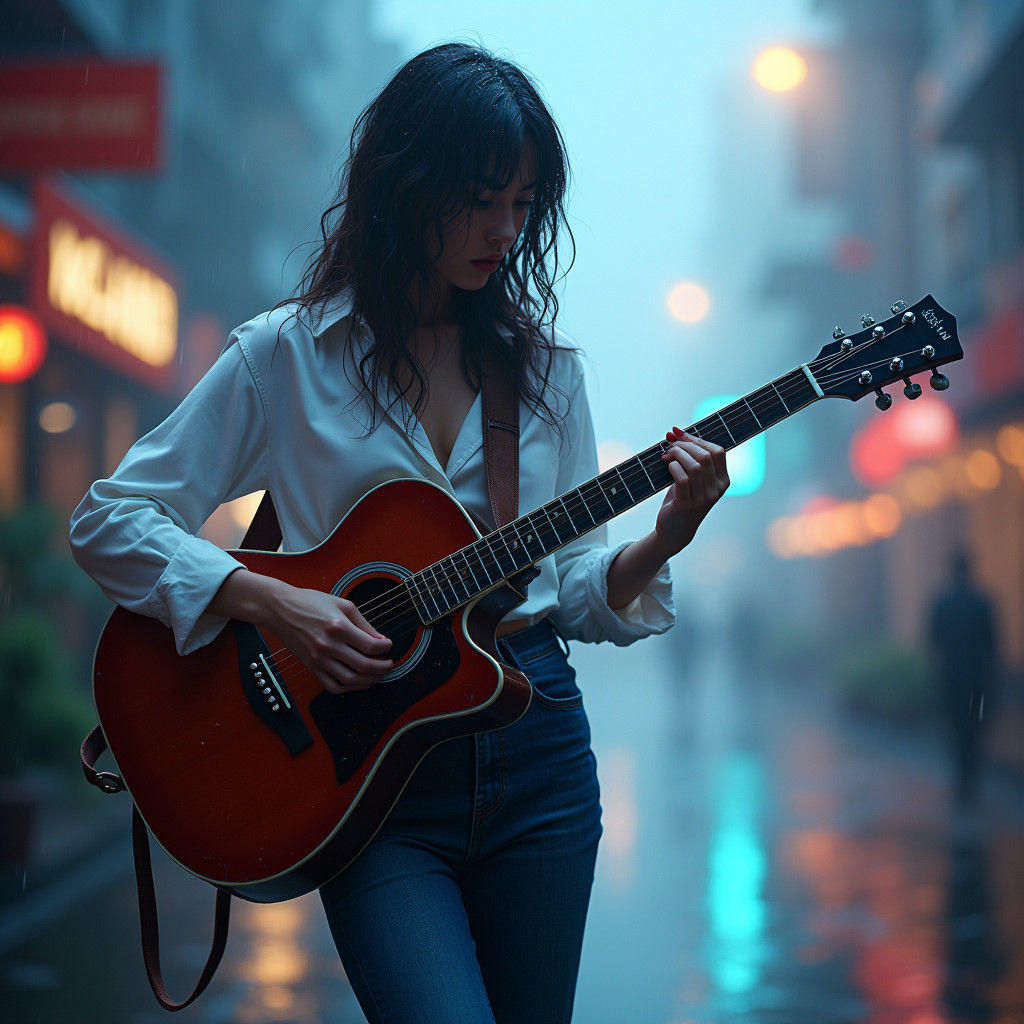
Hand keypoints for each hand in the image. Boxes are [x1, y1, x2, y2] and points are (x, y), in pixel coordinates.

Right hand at [265, 585, 392, 694]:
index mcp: (338, 626)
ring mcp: (318, 659)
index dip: (385, 648)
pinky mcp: (311, 667)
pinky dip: (349, 688)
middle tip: (389, 664)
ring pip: (350, 680)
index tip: (389, 645)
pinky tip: (358, 681)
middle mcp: (328, 645)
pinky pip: (332, 686)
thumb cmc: (310, 603)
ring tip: (378, 674)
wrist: (280, 609)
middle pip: (364, 665)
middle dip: (382, 667)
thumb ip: (363, 623)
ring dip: (369, 680)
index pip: (370, 646)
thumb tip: (380, 640)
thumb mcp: (342, 605)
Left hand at [655, 427, 729, 554]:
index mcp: (722, 481)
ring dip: (677, 455)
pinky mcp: (686, 505)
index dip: (697, 439)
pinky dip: (673, 467)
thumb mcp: (692, 479)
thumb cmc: (682, 500)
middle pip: (705, 456)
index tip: (679, 434)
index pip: (717, 451)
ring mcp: (702, 499)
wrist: (674, 532)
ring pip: (695, 466)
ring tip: (665, 455)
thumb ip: (690, 458)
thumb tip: (676, 432)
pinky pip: (682, 479)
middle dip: (684, 445)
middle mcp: (716, 490)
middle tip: (669, 446)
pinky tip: (666, 465)